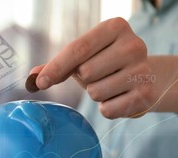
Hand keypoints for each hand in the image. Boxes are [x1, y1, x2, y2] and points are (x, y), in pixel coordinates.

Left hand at [30, 17, 156, 118]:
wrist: (143, 78)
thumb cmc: (105, 64)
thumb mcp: (83, 58)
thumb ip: (57, 65)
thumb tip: (31, 79)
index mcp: (115, 27)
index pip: (77, 48)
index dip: (56, 67)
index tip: (40, 83)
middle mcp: (133, 45)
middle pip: (85, 72)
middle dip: (84, 79)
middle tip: (98, 75)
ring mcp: (142, 70)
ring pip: (95, 92)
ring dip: (96, 94)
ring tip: (110, 86)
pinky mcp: (146, 95)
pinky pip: (107, 110)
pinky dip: (107, 108)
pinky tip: (118, 97)